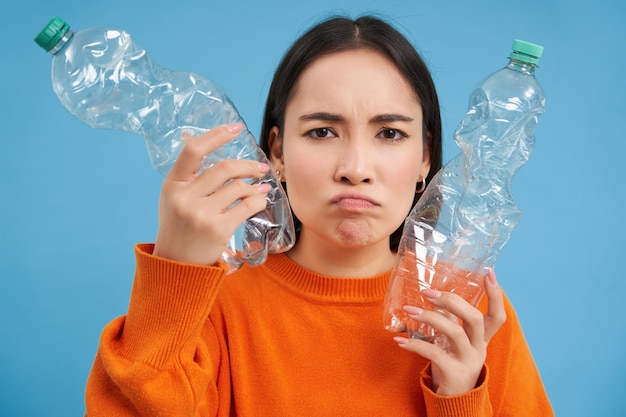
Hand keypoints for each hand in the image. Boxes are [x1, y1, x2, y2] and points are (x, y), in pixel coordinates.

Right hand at [153, 124, 271, 264]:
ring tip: (260, 187)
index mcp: (172, 184)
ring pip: (238, 187)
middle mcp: (185, 197)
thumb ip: (187, 173)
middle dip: (247, 165)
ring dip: (254, 185)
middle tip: (260, 167)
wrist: (175, 265)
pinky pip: (247, 206)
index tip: (236, 128)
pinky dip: (258, 200)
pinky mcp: (218, 229)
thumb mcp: (173, 197)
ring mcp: (201, 214)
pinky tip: (260, 199)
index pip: (193, 150)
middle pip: (224, 168)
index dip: (217, 135)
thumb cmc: (178, 227)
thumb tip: (196, 138)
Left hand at [394, 269, 505, 395]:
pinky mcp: (455, 373)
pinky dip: (415, 345)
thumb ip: (450, 320)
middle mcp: (479, 348)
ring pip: (455, 333)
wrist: (454, 401)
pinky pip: (435, 354)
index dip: (495, 295)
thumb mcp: (454, 342)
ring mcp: (469, 361)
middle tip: (427, 292)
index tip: (488, 272)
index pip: (497, 316)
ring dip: (430, 318)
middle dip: (452, 301)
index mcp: (482, 339)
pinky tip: (400, 341)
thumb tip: (434, 295)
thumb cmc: (451, 363)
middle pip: (475, 319)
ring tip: (409, 310)